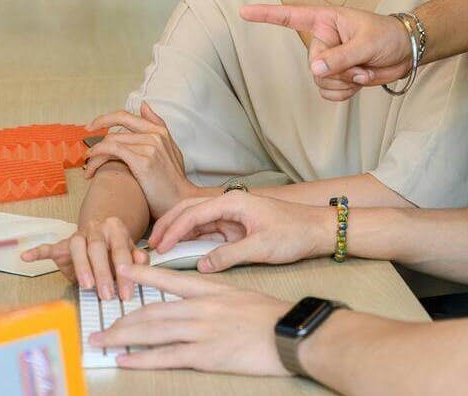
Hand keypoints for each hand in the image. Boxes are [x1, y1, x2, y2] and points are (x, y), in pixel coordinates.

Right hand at [21, 215, 137, 299]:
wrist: (100, 232)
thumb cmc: (116, 248)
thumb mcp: (130, 251)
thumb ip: (137, 258)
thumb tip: (141, 263)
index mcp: (115, 228)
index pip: (121, 250)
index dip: (125, 272)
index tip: (126, 293)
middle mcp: (96, 228)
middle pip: (98, 248)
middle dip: (103, 273)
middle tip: (107, 295)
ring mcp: (78, 235)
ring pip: (77, 248)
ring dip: (82, 267)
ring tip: (86, 286)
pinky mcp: (62, 245)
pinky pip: (49, 247)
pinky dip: (38, 251)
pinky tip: (26, 256)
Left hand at [84, 105, 197, 217]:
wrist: (180, 201)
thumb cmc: (173, 180)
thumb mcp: (171, 148)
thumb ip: (157, 126)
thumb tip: (144, 105)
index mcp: (160, 130)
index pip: (126, 116)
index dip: (106, 119)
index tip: (93, 126)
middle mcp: (155, 134)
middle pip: (116, 127)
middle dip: (96, 129)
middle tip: (84, 142)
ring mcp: (149, 146)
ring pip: (111, 142)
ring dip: (95, 154)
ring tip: (88, 167)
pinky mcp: (142, 161)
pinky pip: (113, 151)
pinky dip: (98, 157)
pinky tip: (91, 169)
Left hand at [91, 263, 290, 376]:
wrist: (288, 332)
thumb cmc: (271, 315)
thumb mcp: (241, 295)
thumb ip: (217, 297)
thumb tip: (200, 303)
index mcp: (210, 289)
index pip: (169, 279)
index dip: (142, 275)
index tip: (121, 269)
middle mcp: (200, 307)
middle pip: (152, 311)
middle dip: (122, 319)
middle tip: (100, 327)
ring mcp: (201, 330)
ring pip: (152, 331)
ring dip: (123, 337)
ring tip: (103, 342)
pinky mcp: (205, 354)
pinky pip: (166, 356)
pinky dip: (141, 358)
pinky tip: (125, 359)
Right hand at [148, 193, 330, 271]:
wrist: (316, 230)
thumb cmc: (294, 233)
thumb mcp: (261, 247)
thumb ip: (229, 255)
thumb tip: (203, 266)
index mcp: (234, 202)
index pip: (195, 212)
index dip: (174, 229)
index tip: (159, 246)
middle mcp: (230, 204)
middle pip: (190, 209)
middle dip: (168, 224)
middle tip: (150, 244)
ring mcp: (232, 216)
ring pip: (196, 220)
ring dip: (178, 232)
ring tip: (159, 248)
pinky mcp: (236, 227)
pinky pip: (208, 231)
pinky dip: (192, 239)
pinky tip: (180, 250)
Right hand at [240, 3, 412, 100]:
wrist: (406, 52)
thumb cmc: (388, 36)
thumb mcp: (366, 43)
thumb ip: (340, 57)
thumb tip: (315, 70)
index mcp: (326, 20)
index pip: (291, 16)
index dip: (266, 15)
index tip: (244, 12)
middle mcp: (323, 40)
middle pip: (314, 63)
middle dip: (339, 69)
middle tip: (361, 61)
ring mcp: (329, 60)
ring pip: (320, 82)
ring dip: (344, 83)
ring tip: (363, 70)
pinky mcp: (337, 77)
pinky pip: (329, 93)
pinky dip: (345, 92)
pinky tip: (359, 80)